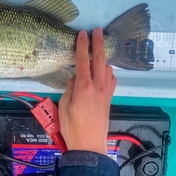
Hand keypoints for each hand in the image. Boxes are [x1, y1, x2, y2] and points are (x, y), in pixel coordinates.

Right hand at [58, 28, 116, 154]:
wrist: (89, 145)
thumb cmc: (72, 127)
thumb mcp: (63, 105)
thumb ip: (69, 88)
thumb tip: (75, 78)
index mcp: (84, 87)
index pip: (83, 60)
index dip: (82, 45)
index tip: (82, 33)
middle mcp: (98, 86)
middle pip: (100, 59)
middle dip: (98, 43)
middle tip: (97, 31)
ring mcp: (106, 92)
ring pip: (108, 68)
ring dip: (103, 58)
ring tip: (97, 52)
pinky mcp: (109, 99)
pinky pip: (111, 79)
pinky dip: (107, 72)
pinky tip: (103, 72)